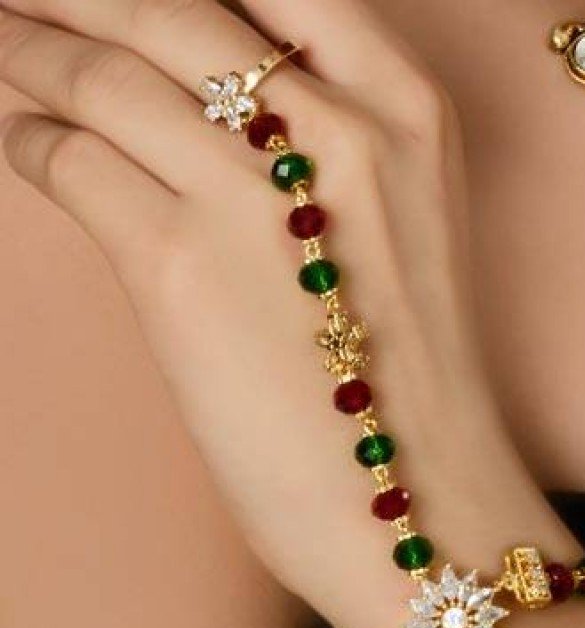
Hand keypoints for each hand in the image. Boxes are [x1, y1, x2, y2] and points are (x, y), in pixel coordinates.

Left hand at [0, 0, 573, 627]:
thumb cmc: (413, 375)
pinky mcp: (181, 266)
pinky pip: (71, 159)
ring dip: (32, 53)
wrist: (416, 493)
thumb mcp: (399, 224)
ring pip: (104, 72)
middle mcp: (339, 129)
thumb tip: (209, 94)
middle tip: (27, 1)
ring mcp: (256, 195)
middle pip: (169, 7)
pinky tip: (25, 141)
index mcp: (407, 111)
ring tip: (5, 46)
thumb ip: (326, 147)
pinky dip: (31, 141)